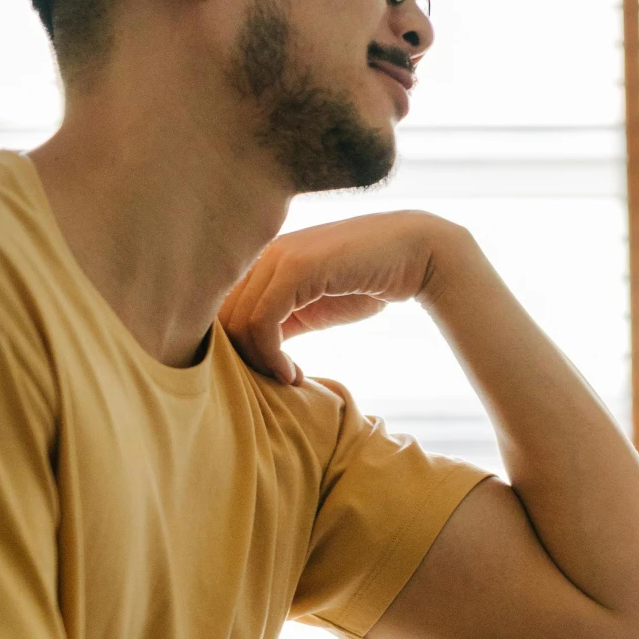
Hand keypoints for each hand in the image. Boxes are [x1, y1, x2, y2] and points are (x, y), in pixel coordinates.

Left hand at [221, 211, 465, 381]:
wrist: (413, 254)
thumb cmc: (368, 281)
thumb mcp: (314, 306)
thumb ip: (282, 321)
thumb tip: (254, 352)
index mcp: (265, 261)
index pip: (225, 309)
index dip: (238, 349)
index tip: (270, 374)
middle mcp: (264, 255)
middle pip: (225, 316)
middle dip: (244, 358)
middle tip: (276, 383)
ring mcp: (278, 258)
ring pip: (240, 321)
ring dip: (260, 362)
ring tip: (288, 380)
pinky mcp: (296, 268)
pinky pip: (263, 321)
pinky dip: (272, 356)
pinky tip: (293, 374)